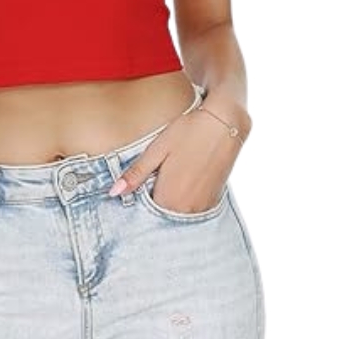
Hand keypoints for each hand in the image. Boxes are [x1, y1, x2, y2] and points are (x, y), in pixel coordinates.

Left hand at [108, 104, 249, 213]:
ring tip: (170, 175)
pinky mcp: (214, 200)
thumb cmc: (187, 133)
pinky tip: (183, 179)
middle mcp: (187, 208)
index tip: (136, 188)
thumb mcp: (156, 150)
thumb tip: (113, 192)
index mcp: (168, 198)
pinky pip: (192, 209)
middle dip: (152, 203)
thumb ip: (136, 175)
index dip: (137, 202)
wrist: (224, 124)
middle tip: (155, 177)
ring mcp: (202, 207)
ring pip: (177, 213)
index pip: (144, 214)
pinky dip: (184, 200)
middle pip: (161, 215)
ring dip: (169, 201)